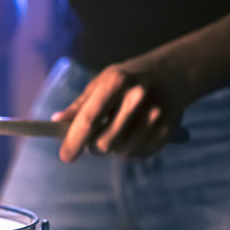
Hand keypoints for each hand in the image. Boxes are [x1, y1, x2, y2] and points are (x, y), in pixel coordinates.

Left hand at [54, 59, 193, 161]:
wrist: (173, 73)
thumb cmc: (128, 79)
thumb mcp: (102, 83)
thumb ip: (80, 105)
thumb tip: (56, 122)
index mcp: (116, 82)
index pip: (89, 120)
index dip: (73, 141)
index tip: (65, 156)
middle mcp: (137, 97)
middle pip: (104, 143)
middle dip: (93, 147)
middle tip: (93, 141)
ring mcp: (155, 115)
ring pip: (122, 153)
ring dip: (114, 149)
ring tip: (118, 131)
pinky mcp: (167, 130)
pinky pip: (139, 154)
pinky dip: (131, 149)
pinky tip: (135, 133)